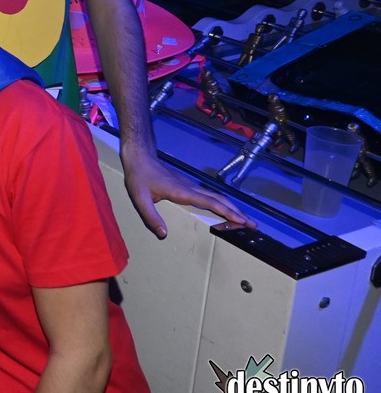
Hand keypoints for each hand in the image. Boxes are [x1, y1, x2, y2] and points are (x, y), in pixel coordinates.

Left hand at [122, 144, 254, 238]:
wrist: (140, 157)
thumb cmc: (139, 177)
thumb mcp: (140, 199)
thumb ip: (151, 217)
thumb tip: (163, 235)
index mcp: (182, 192)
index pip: (210, 203)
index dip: (227, 212)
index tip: (242, 221)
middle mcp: (191, 188)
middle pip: (219, 200)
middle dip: (237, 212)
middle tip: (252, 224)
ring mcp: (191, 186)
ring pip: (217, 196)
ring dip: (232, 207)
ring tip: (244, 219)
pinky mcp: (188, 185)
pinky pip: (210, 195)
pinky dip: (222, 203)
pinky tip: (225, 208)